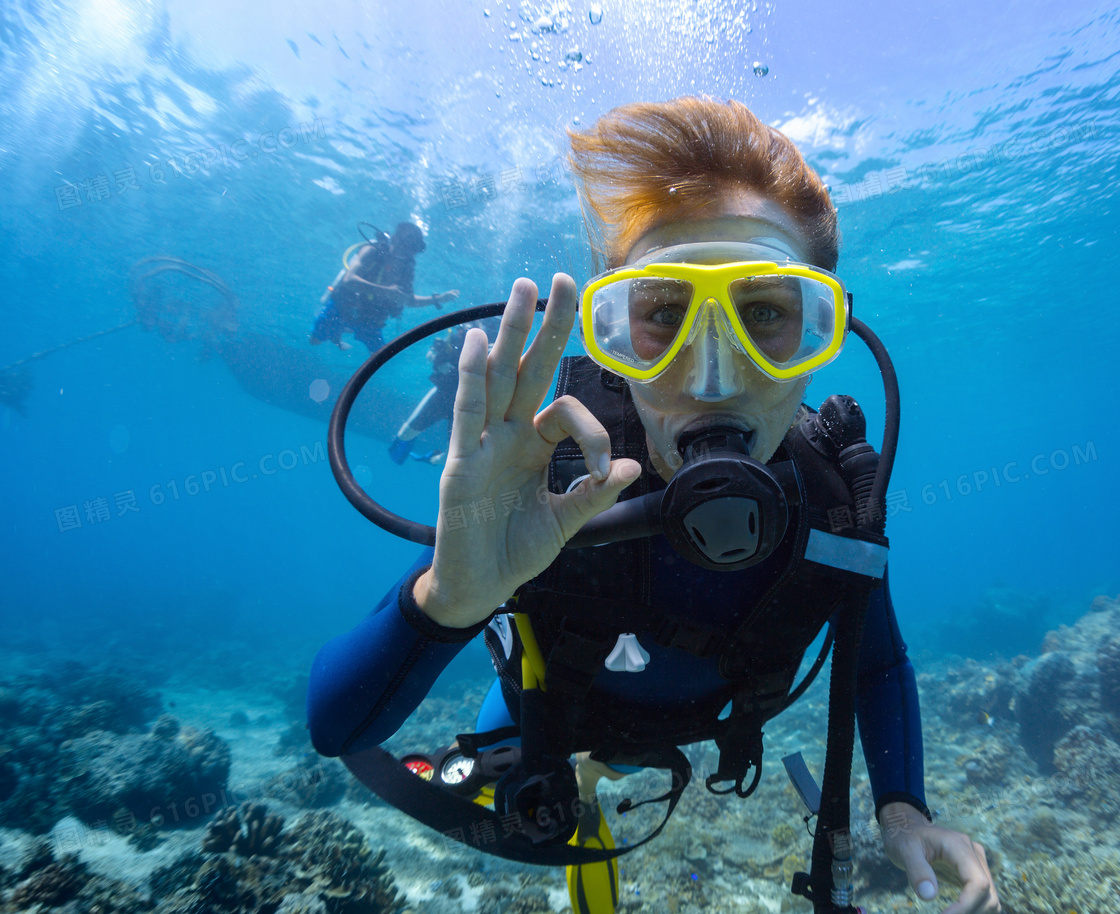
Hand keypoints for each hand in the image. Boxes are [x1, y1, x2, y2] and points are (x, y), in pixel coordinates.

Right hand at [413, 274, 641, 627]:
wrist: (480, 588)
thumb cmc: (515, 551)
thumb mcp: (565, 522)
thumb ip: (594, 494)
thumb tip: (633, 469)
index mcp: (533, 446)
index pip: (564, 412)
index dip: (593, 432)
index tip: (607, 469)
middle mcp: (507, 436)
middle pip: (529, 369)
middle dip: (546, 325)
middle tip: (560, 278)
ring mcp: (480, 445)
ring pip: (497, 379)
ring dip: (509, 333)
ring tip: (521, 289)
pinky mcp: (459, 464)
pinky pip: (466, 415)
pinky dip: (470, 379)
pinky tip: (477, 342)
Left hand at [879, 802, 999, 912]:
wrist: (907, 827)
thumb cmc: (904, 836)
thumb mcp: (903, 849)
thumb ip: (917, 870)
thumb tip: (929, 896)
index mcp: (959, 845)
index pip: (978, 882)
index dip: (965, 905)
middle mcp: (974, 853)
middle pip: (988, 894)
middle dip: (969, 912)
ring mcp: (977, 863)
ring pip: (990, 899)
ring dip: (974, 912)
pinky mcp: (974, 873)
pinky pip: (984, 898)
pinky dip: (974, 910)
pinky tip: (955, 913)